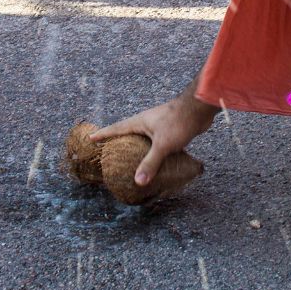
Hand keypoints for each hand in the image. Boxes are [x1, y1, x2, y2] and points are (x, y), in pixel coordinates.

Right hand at [91, 84, 217, 187]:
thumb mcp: (162, 145)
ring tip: (131, 157)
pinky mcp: (170, 129)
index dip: (103, 134)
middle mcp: (147, 122)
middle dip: (118, 140)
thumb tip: (138, 181)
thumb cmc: (178, 122)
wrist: (199, 108)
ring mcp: (158, 125)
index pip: (116, 128)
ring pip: (143, 137)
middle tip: (109, 150)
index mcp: (139, 122)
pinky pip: (156, 141)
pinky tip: (156, 158)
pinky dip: (152, 149)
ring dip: (137, 145)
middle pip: (128, 132)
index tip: (91, 138)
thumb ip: (150, 163)